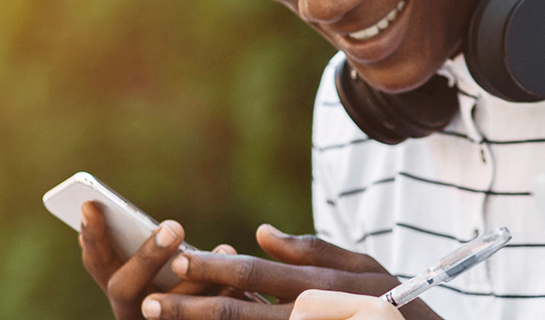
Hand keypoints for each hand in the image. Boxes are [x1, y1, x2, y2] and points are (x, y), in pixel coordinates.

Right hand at [78, 202, 237, 319]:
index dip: (92, 236)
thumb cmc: (199, 287)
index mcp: (124, 291)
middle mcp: (133, 313)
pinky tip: (246, 284)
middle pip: (123, 289)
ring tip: (225, 251)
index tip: (90, 203)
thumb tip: (171, 226)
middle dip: (146, 256)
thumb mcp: (177, 268)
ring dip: (198, 279)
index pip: (97, 263)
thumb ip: (167, 249)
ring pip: (170, 310)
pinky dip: (226, 299)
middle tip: (174, 225)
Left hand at [137, 224, 442, 319]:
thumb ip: (312, 249)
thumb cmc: (396, 300)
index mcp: (316, 286)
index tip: (178, 261)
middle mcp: (304, 316)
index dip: (213, 267)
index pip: (255, 274)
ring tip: (159, 317)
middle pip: (235, 311)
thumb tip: (262, 233)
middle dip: (188, 306)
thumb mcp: (364, 267)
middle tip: (148, 302)